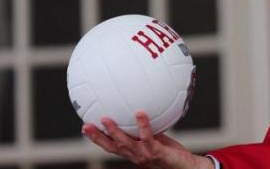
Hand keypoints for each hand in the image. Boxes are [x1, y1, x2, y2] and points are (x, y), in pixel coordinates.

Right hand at [82, 111, 213, 168]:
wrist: (184, 165)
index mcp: (132, 152)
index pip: (110, 146)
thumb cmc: (169, 151)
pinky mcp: (156, 152)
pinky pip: (147, 137)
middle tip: (85, 126)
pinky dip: (143, 125)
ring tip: (106, 119)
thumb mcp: (154, 137)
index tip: (85, 126)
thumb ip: (145, 127)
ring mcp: (144, 155)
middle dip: (98, 137)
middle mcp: (135, 155)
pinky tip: (140, 113)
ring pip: (126, 144)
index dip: (97, 138)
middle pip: (112, 147)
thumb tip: (139, 106)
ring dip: (115, 132)